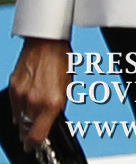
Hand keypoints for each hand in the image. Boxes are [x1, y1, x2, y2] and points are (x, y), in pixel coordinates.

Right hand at [9, 37, 70, 151]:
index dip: (35, 144)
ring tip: (33, 112)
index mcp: (53, 103)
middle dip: (30, 132)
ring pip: (19, 118)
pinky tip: (27, 102)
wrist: (47, 43)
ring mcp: (22, 95)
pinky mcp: (14, 88)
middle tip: (32, 134)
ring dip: (25, 119)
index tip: (34, 146)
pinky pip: (14, 106)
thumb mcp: (67, 88)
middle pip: (27, 128)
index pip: (37, 135)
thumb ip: (57, 108)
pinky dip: (20, 107)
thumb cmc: (62, 62)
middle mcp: (36, 101)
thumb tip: (50, 122)